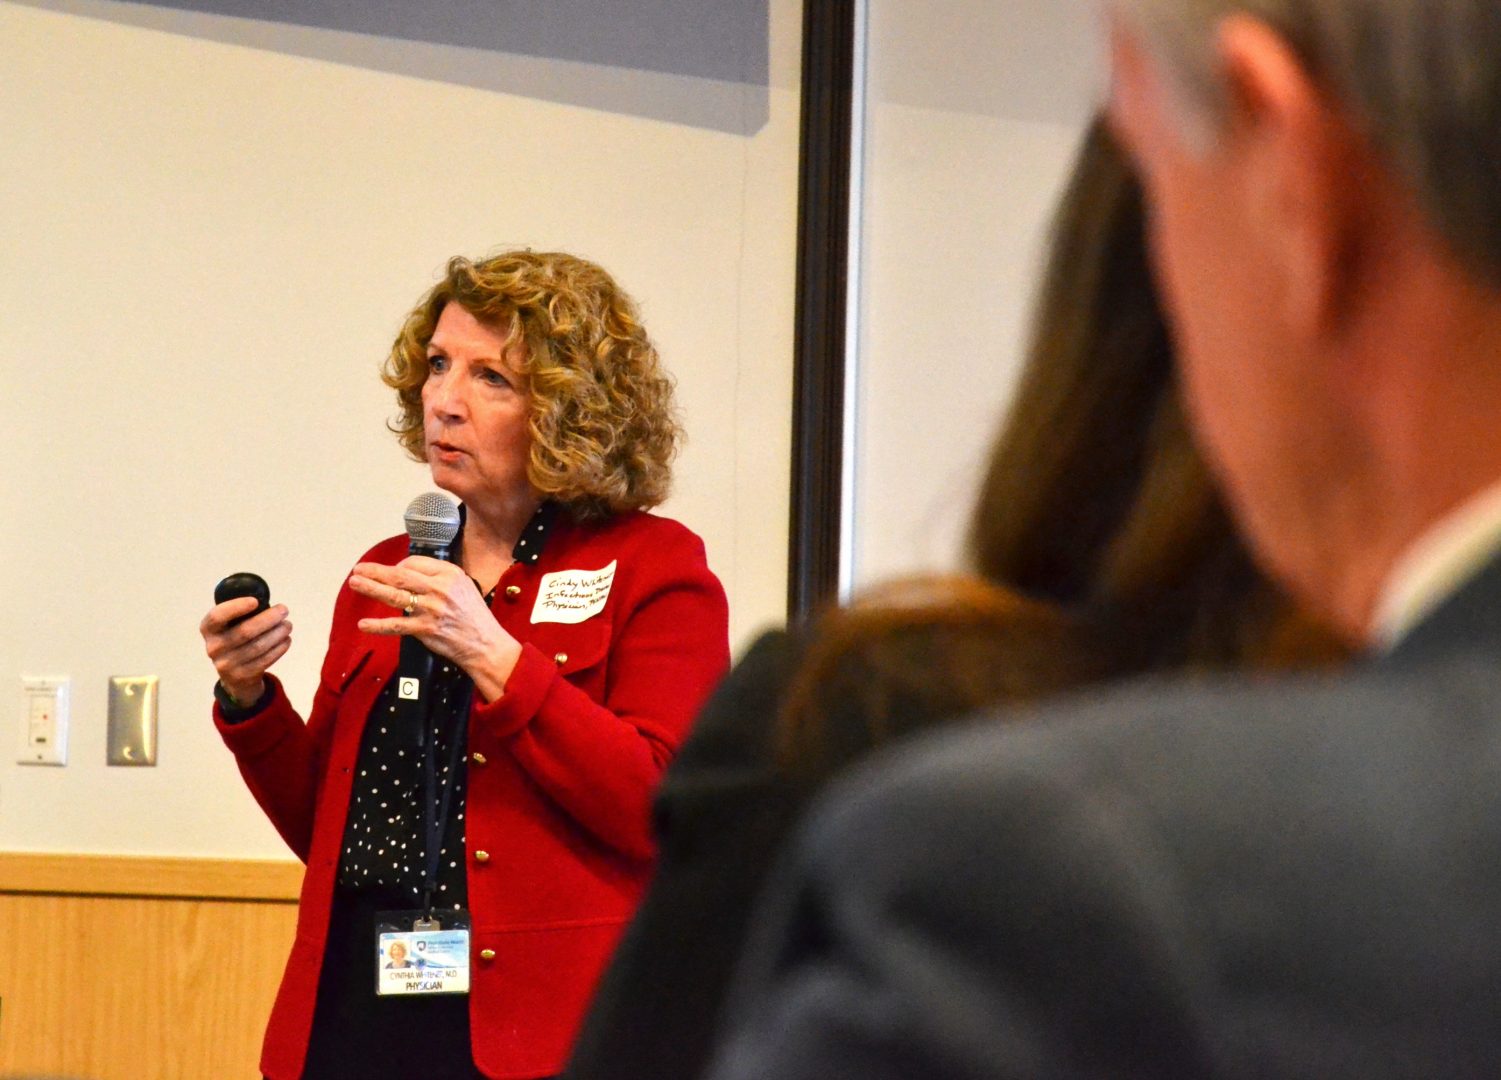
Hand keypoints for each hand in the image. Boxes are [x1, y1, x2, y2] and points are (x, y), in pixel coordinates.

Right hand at [200, 598, 291, 705]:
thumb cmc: (235, 640)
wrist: (234, 676)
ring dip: (278, 633)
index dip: (236, 607)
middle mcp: (214, 647)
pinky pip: (265, 660)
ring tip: (287, 625)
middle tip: (284, 610)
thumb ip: (240, 615)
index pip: (217, 617)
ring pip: (258, 646)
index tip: (255, 601)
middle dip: (268, 618)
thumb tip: (268, 604)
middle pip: (244, 631)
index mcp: (208, 629)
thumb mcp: (228, 626)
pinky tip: (286, 639)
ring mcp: (226, 664)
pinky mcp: (242, 675)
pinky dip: (279, 648)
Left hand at [349, 556, 522, 699]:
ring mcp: (430, 609)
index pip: (415, 562)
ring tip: (355, 583)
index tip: (391, 571)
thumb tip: (410, 574)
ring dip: (371, 589)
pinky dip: (378, 626)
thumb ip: (439, 577)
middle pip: (400, 576)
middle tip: (358, 569)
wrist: (485, 643)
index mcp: (449, 574)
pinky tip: (363, 624)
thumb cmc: (474, 615)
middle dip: (376, 571)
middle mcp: (438, 589)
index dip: (399, 565)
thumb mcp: (463, 585)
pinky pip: (396, 626)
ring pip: (394, 596)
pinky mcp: (424, 629)